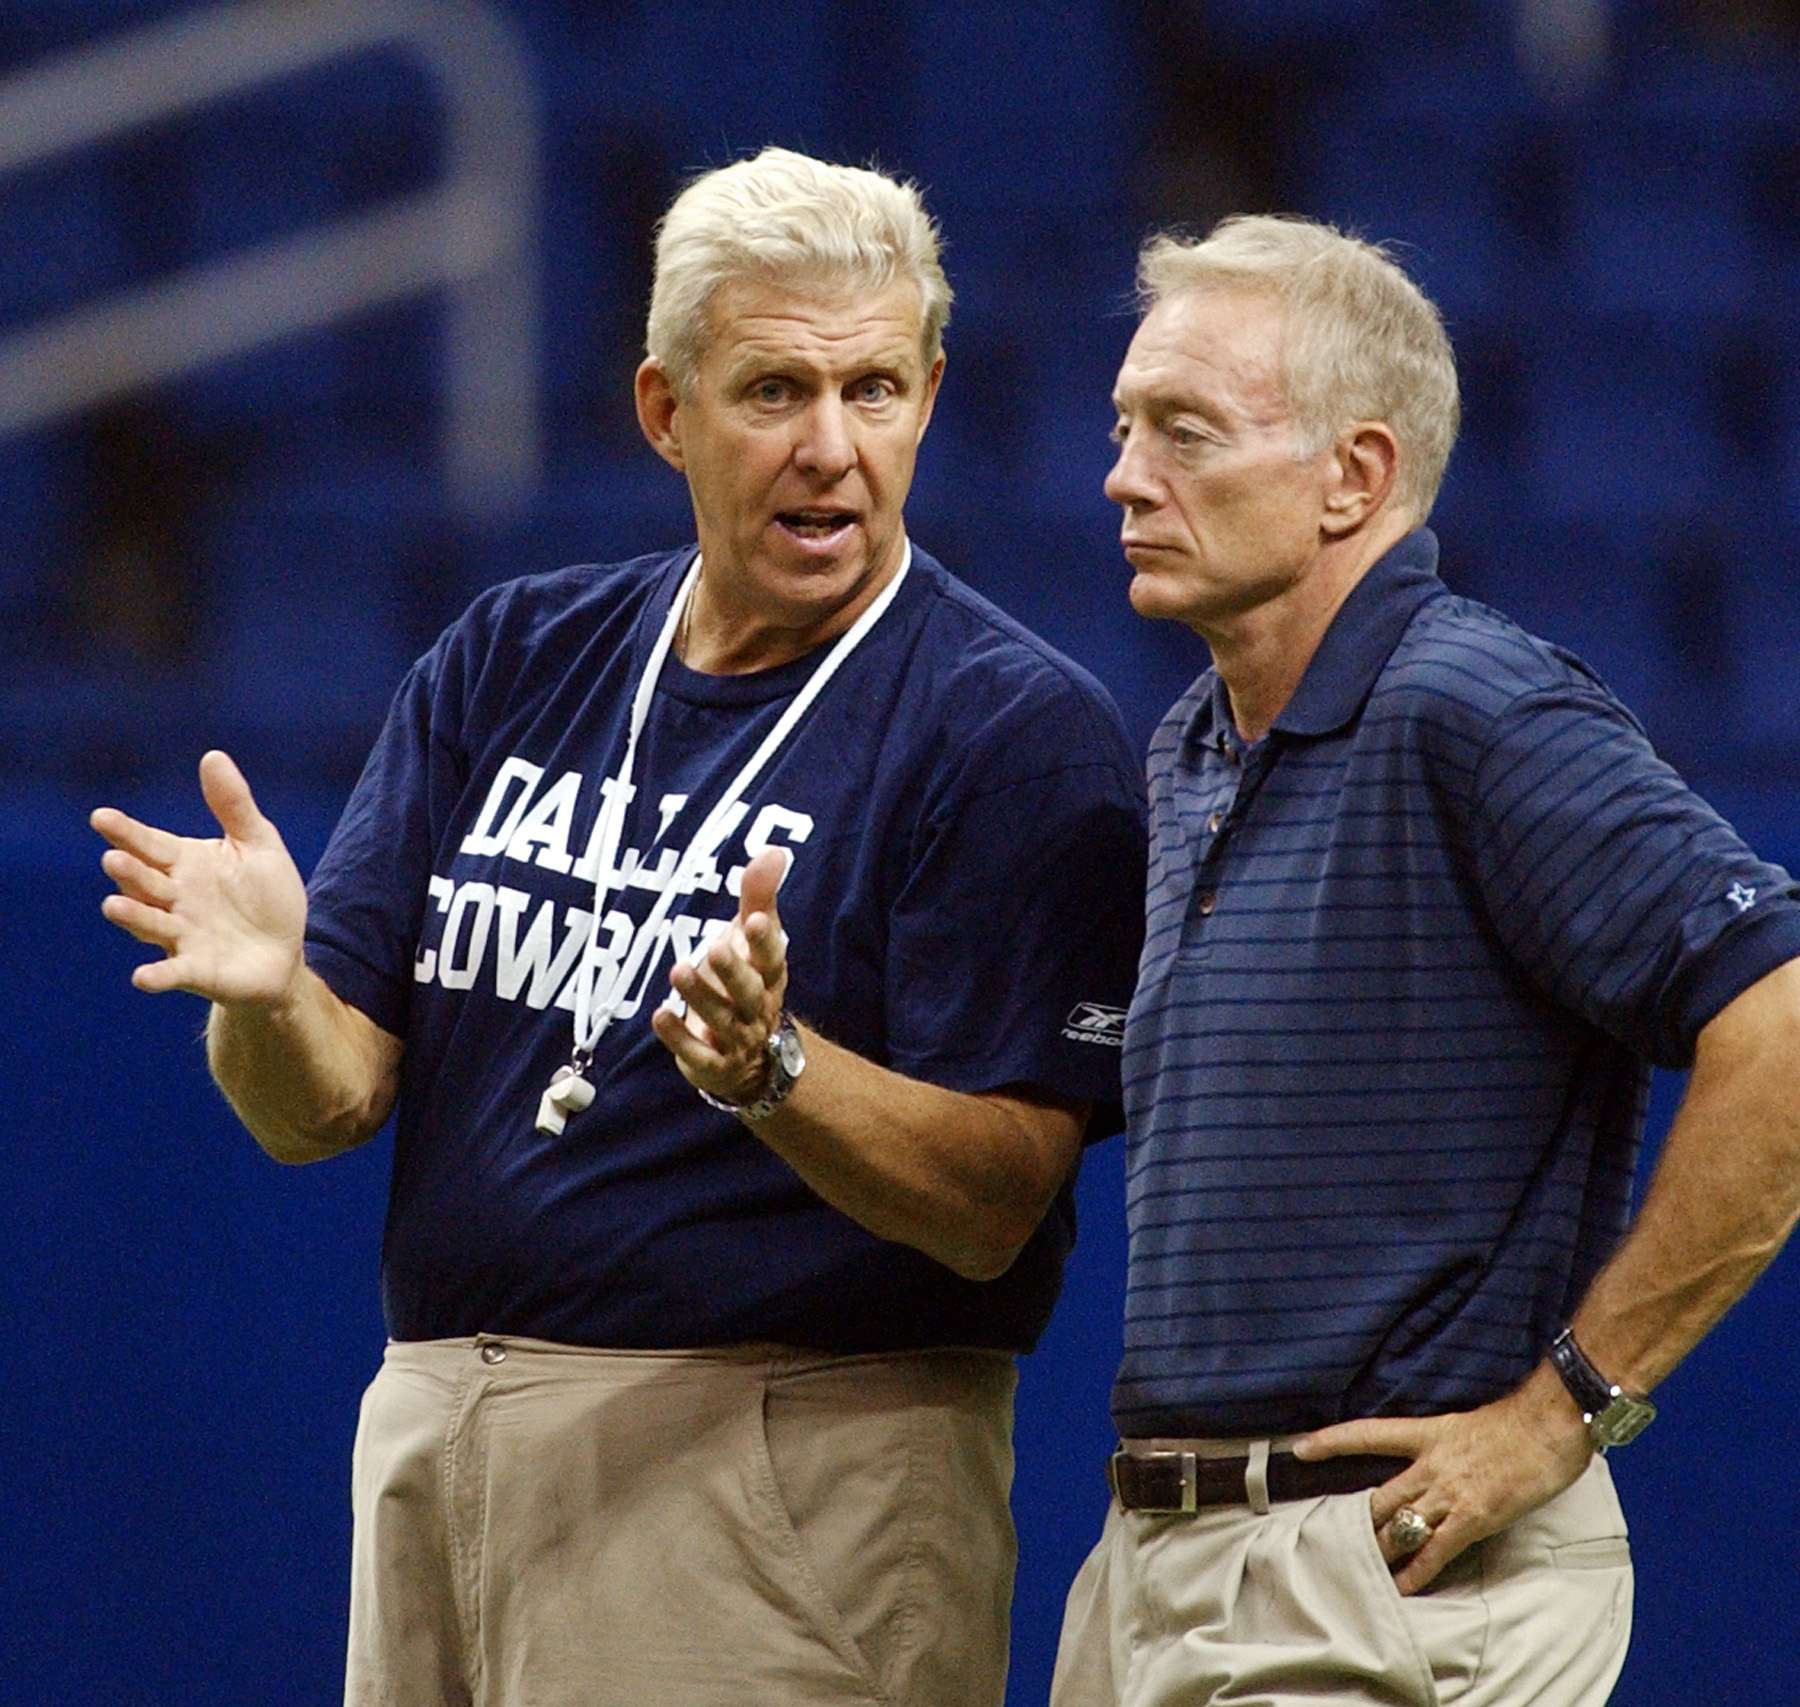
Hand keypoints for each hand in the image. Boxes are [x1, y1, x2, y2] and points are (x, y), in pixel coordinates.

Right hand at [91, 749, 307, 1006]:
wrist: (285, 951)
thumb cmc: (267, 895)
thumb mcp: (259, 845)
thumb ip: (234, 806)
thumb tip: (213, 755)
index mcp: (185, 863)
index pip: (150, 844)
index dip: (127, 832)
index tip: (102, 817)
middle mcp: (174, 898)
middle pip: (143, 881)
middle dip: (128, 871)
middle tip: (115, 858)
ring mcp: (180, 935)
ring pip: (148, 923)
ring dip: (132, 916)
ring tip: (115, 905)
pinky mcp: (195, 969)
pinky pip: (171, 972)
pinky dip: (157, 976)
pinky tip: (142, 977)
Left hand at [652, 847, 790, 1104]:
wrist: (753, 1059)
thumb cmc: (747, 981)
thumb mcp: (752, 938)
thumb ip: (759, 896)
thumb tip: (772, 850)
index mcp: (770, 975)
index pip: (773, 957)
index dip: (765, 941)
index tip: (755, 920)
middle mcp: (758, 1007)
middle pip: (750, 992)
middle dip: (734, 971)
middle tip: (716, 947)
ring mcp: (737, 1039)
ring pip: (723, 1021)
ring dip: (700, 996)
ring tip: (678, 970)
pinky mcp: (713, 1064)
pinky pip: (699, 1055)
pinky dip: (679, 1038)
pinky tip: (659, 1015)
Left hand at [1290, 1363, 1593, 1593]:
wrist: (1548, 1427)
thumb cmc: (1515, 1424)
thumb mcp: (1465, 1425)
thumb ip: (1441, 1445)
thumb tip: (1426, 1461)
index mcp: (1426, 1434)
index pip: (1367, 1434)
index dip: (1331, 1441)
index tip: (1300, 1448)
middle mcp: (1430, 1465)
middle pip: (1379, 1496)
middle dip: (1356, 1520)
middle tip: (1329, 1537)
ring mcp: (1449, 1493)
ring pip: (1401, 1526)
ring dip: (1380, 1549)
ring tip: (1358, 1568)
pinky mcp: (1473, 1519)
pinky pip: (1436, 1551)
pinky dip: (1417, 1571)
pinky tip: (1401, 1586)